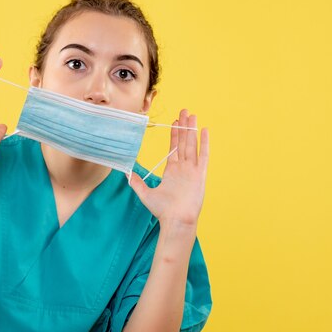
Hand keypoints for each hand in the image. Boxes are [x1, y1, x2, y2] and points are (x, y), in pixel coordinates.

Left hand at [129, 109, 208, 227]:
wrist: (176, 220)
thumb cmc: (163, 211)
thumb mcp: (146, 194)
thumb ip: (138, 183)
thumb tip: (127, 174)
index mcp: (172, 171)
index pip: (174, 148)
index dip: (174, 134)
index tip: (174, 122)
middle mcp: (183, 168)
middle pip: (183, 142)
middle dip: (184, 126)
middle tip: (184, 111)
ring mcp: (192, 170)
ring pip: (192, 145)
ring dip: (192, 130)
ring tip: (192, 115)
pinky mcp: (200, 174)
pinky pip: (203, 155)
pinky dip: (204, 143)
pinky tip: (204, 130)